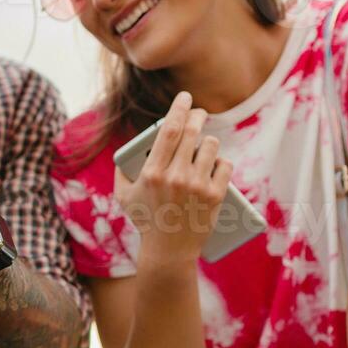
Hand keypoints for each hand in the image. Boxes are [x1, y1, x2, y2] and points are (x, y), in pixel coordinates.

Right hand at [118, 91, 231, 263]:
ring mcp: (197, 186)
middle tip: (198, 113)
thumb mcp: (124, 196)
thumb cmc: (146, 220)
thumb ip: (122, 171)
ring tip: (204, 146)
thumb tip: (125, 150)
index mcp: (152, 173)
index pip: (168, 130)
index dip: (178, 107)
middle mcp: (175, 176)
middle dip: (197, 116)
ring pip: (211, 145)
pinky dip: (221, 162)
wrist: (168, 251)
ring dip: (208, 141)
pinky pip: (225, 164)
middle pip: (192, 132)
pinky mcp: (215, 196)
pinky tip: (215, 165)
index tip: (184, 97)